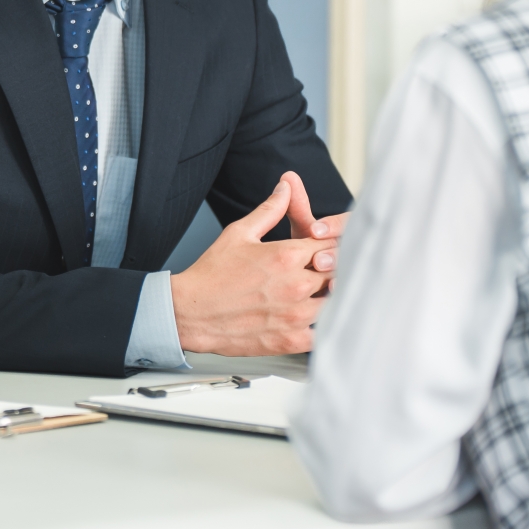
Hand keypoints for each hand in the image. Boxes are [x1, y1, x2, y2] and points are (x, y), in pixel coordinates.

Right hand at [170, 173, 329, 355]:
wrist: (191, 312)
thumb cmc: (212, 274)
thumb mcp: (239, 232)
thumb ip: (269, 210)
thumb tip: (285, 187)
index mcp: (287, 255)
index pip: (330, 244)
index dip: (329, 245)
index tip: (322, 249)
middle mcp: (296, 285)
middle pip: (337, 273)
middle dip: (331, 270)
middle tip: (319, 271)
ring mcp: (296, 315)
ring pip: (334, 302)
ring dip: (327, 296)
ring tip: (313, 294)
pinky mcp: (291, 340)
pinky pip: (324, 333)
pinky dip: (321, 326)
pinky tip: (308, 319)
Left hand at [284, 173, 350, 287]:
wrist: (323, 287)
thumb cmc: (312, 252)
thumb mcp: (305, 230)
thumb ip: (298, 207)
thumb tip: (287, 175)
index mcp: (346, 231)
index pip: (346, 224)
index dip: (332, 227)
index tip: (314, 230)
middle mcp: (357, 249)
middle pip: (352, 250)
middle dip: (335, 255)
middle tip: (317, 260)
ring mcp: (360, 272)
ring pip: (355, 274)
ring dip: (341, 278)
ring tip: (326, 282)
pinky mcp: (358, 294)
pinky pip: (356, 296)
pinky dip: (346, 297)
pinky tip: (334, 302)